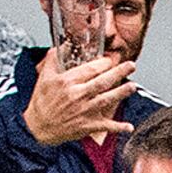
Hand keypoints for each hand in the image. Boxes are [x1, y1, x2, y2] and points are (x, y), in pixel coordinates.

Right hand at [21, 46, 137, 149]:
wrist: (38, 127)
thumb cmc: (42, 102)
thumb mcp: (44, 76)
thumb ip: (54, 58)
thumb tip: (62, 45)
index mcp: (68, 82)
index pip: (90, 69)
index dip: (103, 63)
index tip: (110, 59)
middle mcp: (78, 96)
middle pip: (102, 82)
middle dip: (118, 72)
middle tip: (131, 65)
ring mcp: (84, 111)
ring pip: (107, 100)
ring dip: (121, 93)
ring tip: (133, 86)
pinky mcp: (87, 126)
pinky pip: (105, 126)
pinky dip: (118, 127)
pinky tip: (129, 127)